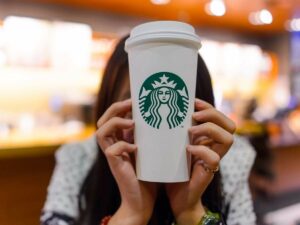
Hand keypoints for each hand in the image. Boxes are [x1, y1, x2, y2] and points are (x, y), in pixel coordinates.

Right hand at [96, 99, 156, 224]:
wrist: (142, 199)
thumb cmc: (149, 174)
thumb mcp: (149, 150)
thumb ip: (148, 136)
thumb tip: (160, 117)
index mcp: (120, 139)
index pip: (112, 117)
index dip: (121, 106)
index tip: (136, 100)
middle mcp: (113, 145)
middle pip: (102, 120)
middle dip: (115, 109)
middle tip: (131, 104)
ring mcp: (112, 155)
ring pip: (100, 131)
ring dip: (116, 123)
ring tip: (132, 123)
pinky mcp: (114, 165)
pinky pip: (111, 150)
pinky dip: (123, 145)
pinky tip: (136, 148)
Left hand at [165, 98, 235, 224]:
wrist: (177, 195)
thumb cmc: (173, 168)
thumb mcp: (174, 145)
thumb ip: (177, 131)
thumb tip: (166, 110)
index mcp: (207, 138)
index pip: (218, 117)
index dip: (208, 107)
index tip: (192, 102)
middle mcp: (214, 147)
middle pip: (230, 125)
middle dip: (213, 114)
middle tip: (194, 116)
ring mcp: (213, 159)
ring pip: (229, 139)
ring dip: (209, 130)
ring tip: (190, 130)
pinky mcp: (209, 173)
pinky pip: (214, 158)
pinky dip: (201, 150)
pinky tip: (187, 149)